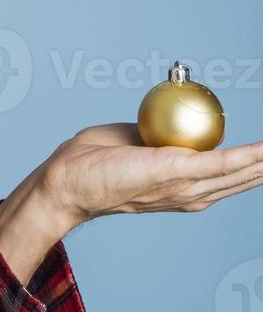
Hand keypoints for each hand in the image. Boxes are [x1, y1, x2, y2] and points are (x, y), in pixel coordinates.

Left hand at [40, 121, 262, 227]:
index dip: (256, 164)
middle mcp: (193, 192)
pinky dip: (250, 154)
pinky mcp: (179, 172)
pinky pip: (224, 162)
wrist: (67, 178)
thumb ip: (158, 136)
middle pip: (246, 177)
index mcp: (185, 187)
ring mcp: (188, 185)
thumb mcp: (134, 143)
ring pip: (243, 172)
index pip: (231, 177)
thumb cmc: (94, 162)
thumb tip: (168, 119)